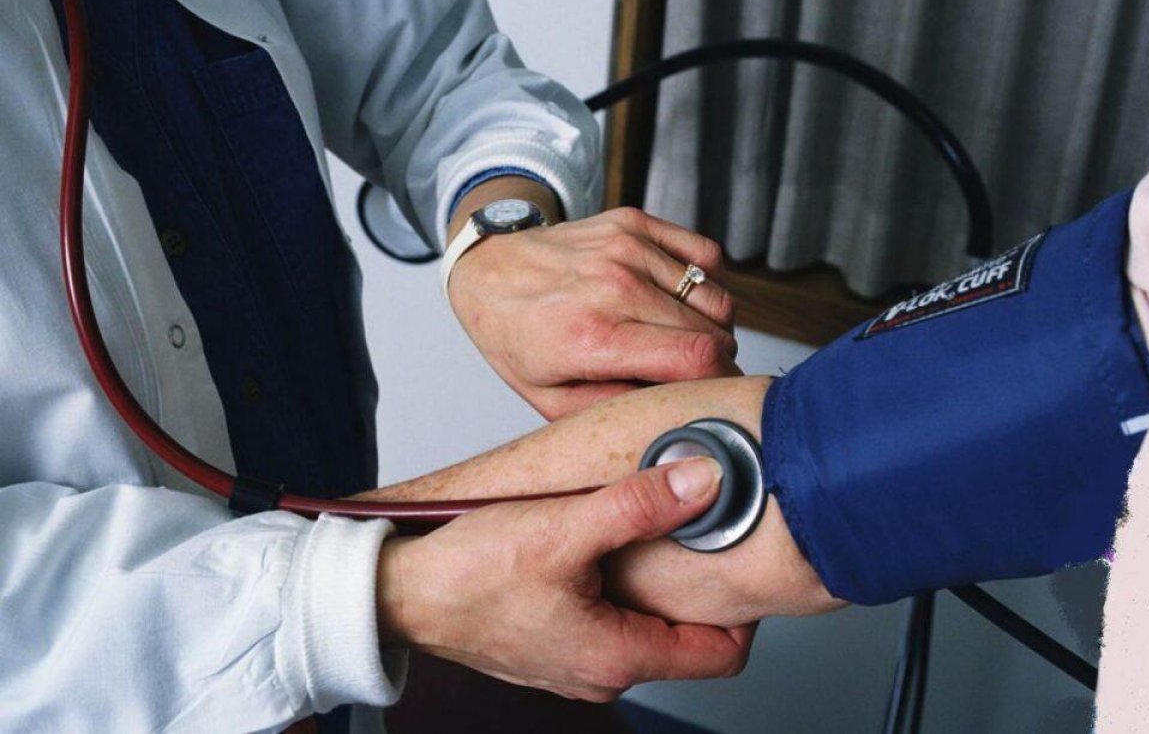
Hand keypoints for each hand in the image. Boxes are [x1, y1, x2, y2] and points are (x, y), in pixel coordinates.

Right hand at [375, 457, 753, 701]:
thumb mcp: (563, 527)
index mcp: (616, 655)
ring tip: (638, 534)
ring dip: (648, 587)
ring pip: (642, 629)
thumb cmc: (468, 571)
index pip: (723, 653)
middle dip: (693, 589)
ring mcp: (573, 665)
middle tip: (691, 532)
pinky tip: (592, 550)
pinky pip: (605, 625)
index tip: (734, 556)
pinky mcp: (550, 647)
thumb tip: (702, 482)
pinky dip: (611, 591)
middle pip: (684, 640)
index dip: (742, 606)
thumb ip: (638, 506)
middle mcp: (600, 673)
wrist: (398, 593)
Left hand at [449, 206, 740, 419]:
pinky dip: (705, 282)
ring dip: (712, 324)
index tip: (713, 392)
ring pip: (716, 295)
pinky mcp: (633, 223)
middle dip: (717, 359)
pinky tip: (680, 301)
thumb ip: (617, 411)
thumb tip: (679, 411)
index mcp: (592, 337)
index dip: (720, 381)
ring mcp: (626, 247)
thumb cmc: (519, 340)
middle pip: (713, 330)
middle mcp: (613, 285)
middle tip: (693, 373)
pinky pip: (706, 256)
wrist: (487, 271)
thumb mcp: (552, 400)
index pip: (696, 358)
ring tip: (682, 337)